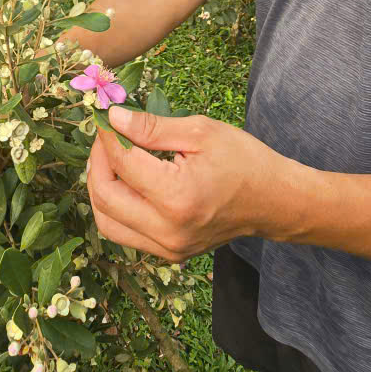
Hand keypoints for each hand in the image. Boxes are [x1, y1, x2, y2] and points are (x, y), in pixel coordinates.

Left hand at [85, 106, 297, 262]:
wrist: (274, 201)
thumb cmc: (243, 160)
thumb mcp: (200, 132)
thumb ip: (151, 127)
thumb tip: (113, 118)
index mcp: (178, 196)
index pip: (122, 164)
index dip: (107, 137)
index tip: (106, 117)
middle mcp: (168, 230)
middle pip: (105, 197)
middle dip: (97, 162)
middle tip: (105, 137)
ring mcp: (168, 248)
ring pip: (107, 221)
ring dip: (100, 187)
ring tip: (110, 159)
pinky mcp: (170, 254)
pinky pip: (124, 233)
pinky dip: (115, 207)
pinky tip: (124, 183)